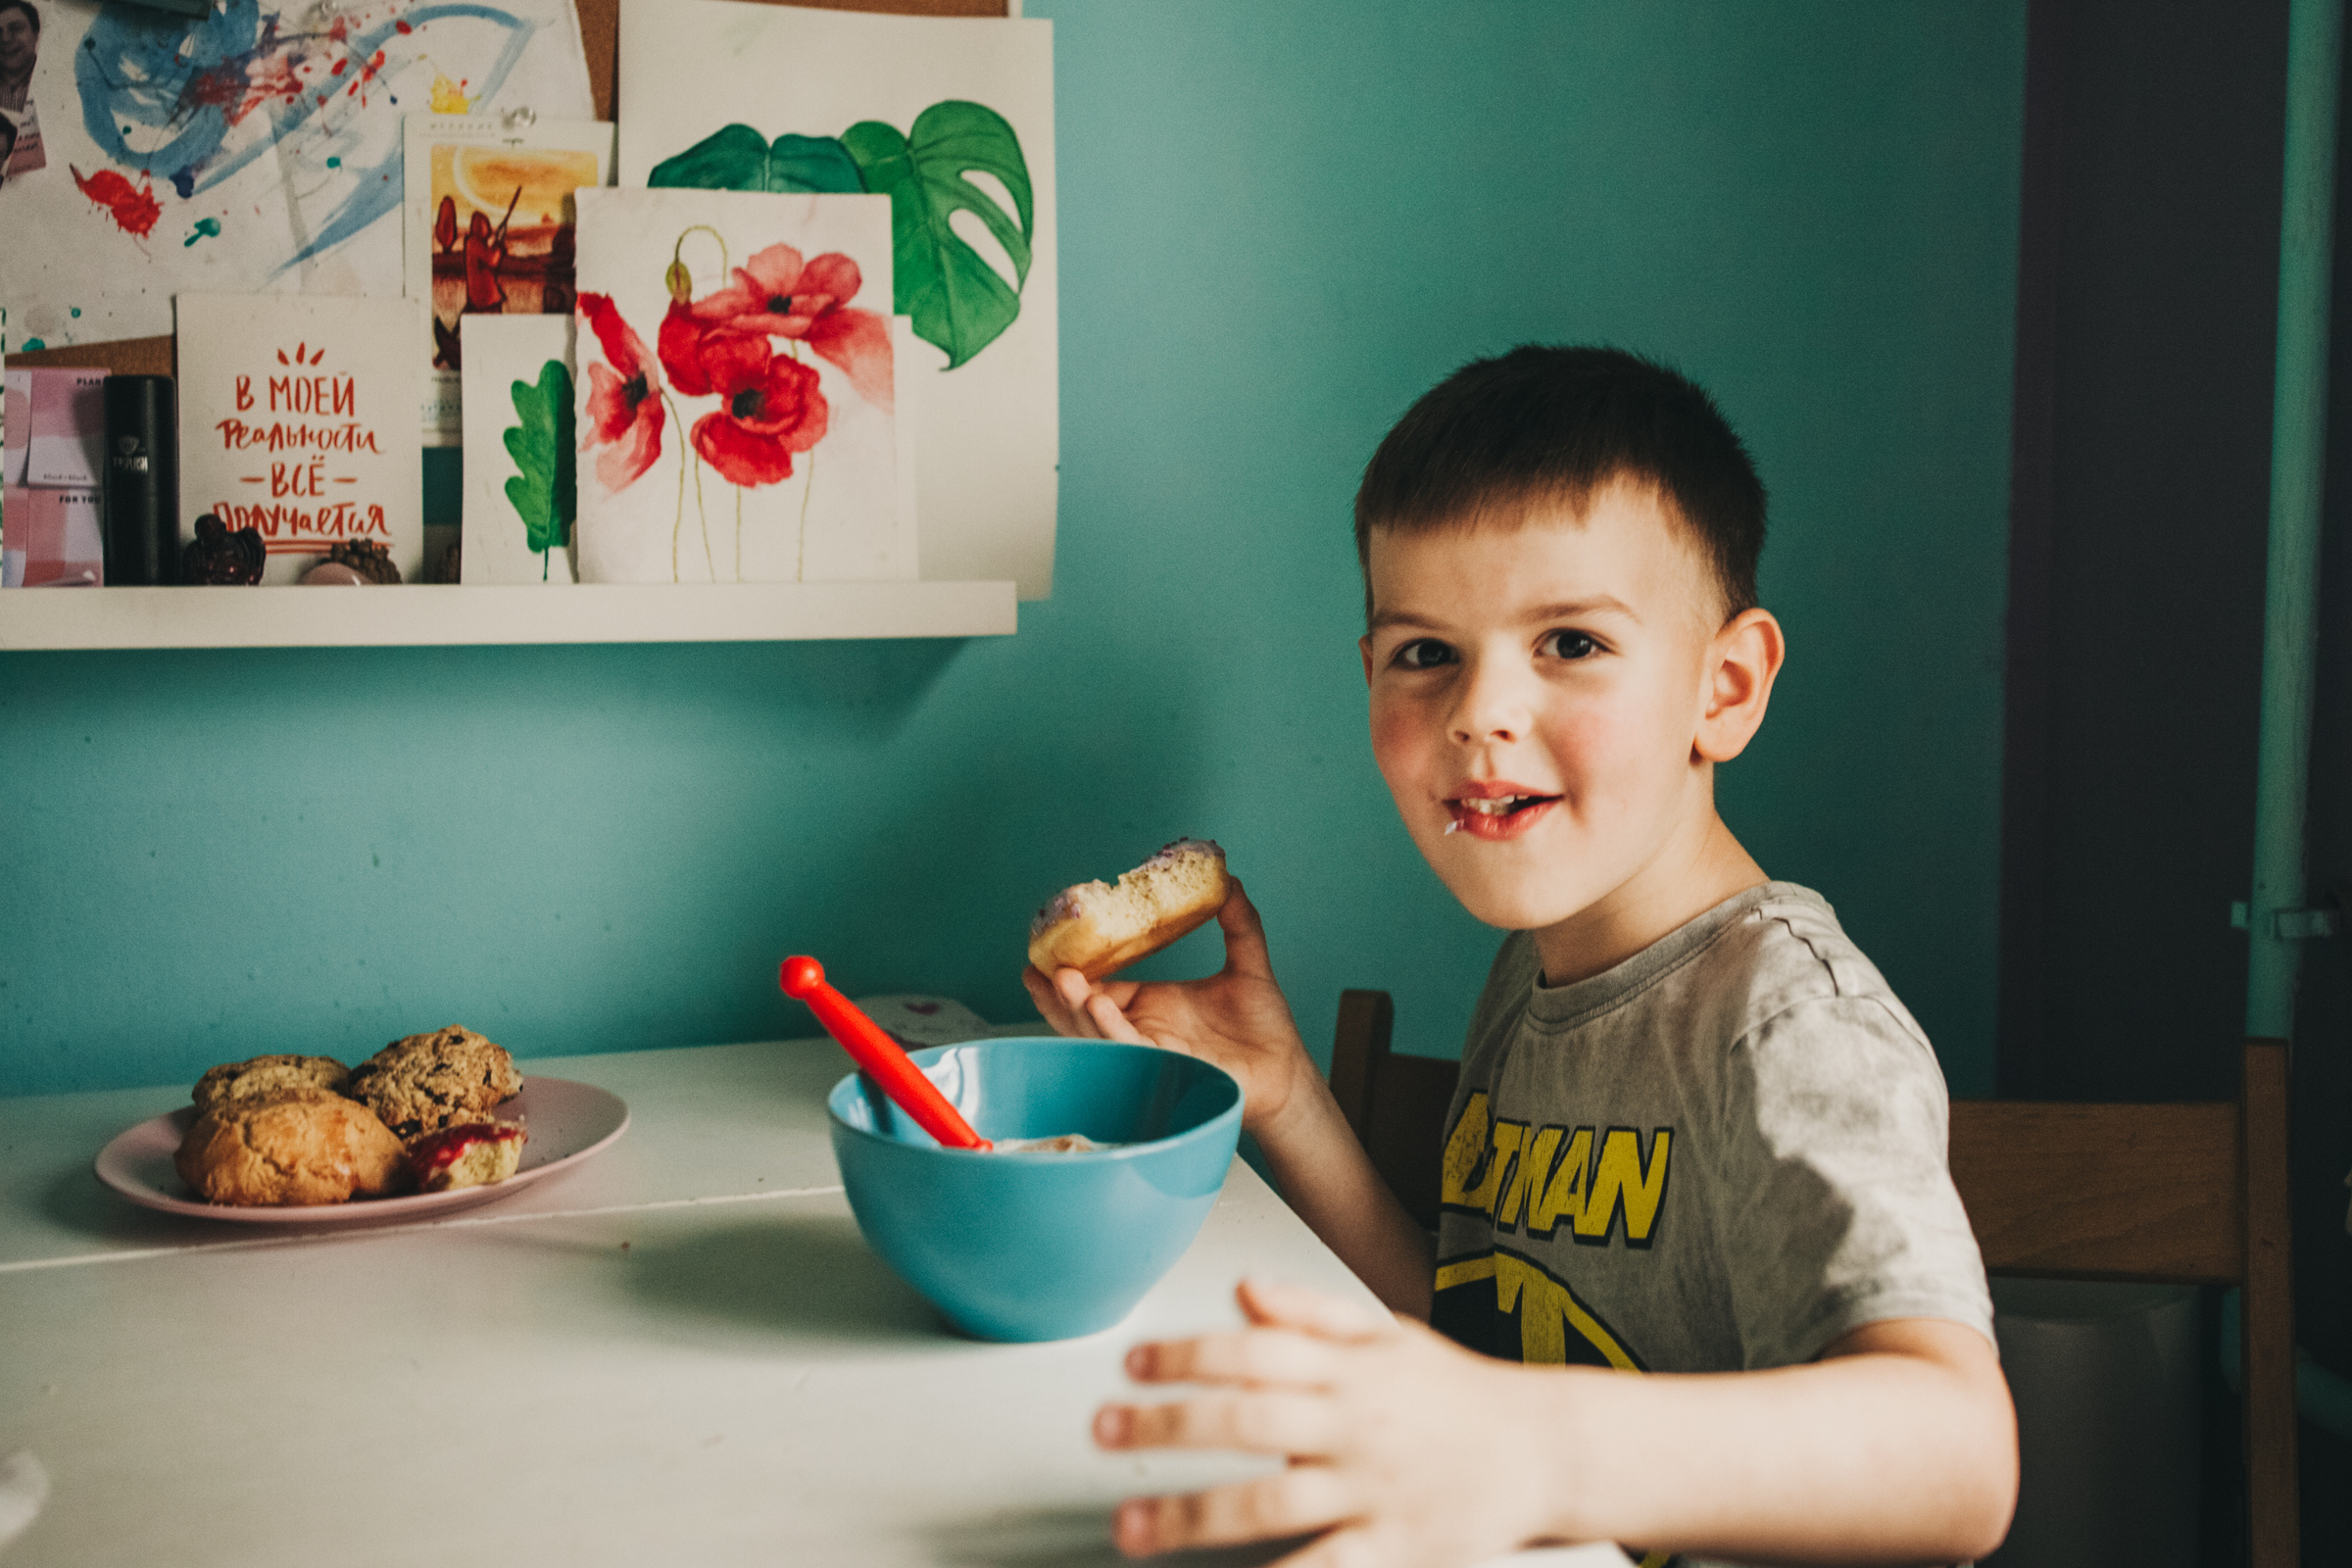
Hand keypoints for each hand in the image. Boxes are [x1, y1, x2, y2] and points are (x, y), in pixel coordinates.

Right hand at [1022, 878, 1317, 1137]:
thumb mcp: (1248, 963)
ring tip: (1061, 980)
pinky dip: (1110, 1028)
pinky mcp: (1164, 1068)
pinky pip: (1130, 1048)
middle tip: (1033, 969)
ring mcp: (1150, 1050)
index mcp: (1151, 1004)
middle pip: (1086, 1012)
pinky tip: (1099, 1005)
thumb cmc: (1264, 1028)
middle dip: (1056, 993)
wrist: (1286, 1070)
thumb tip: (1229, 880)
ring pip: (1098, 1032)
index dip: (1075, 972)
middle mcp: (1143, 1028)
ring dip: (1074, 1008)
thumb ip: (1238, 923)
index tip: (1049, 952)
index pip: (1101, 985)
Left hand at [1092, 1280, 1581, 1565]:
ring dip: (1193, 1515)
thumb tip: (1241, 1287)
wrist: (1548, 1448)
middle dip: (1168, 1425)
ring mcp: (1375, 1489)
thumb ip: (1309, 1312)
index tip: (1131, 1364)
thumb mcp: (1386, 1334)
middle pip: (1249, 1420)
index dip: (1186, 1354)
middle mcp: (1356, 1422)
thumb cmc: (1455, 1393)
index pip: (1253, 1349)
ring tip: (1133, 1527)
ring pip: (1272, 1502)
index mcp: (1350, 1366)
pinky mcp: (1397, 1549)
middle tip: (1103, 1432)